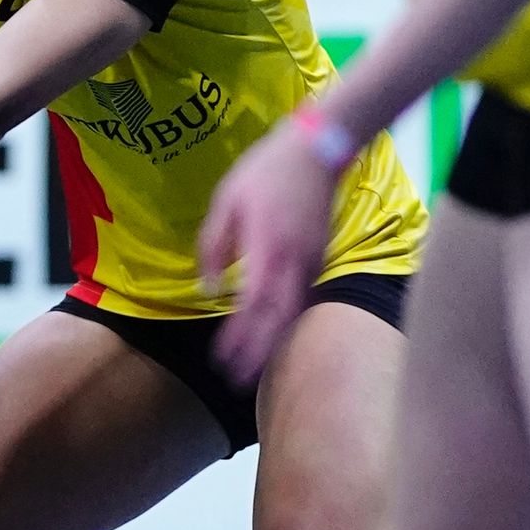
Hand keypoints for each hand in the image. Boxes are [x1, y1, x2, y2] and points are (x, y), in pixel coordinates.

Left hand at [199, 124, 338, 386]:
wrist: (317, 149)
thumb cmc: (264, 172)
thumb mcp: (226, 202)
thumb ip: (214, 247)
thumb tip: (209, 290)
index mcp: (268, 247)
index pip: (253, 304)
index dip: (239, 337)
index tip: (222, 359)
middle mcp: (295, 261)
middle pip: (278, 319)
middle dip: (258, 353)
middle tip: (237, 380)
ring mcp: (313, 261)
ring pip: (293, 312)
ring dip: (272, 341)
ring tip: (251, 367)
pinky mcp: (320, 258)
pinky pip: (302, 299)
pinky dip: (286, 321)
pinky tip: (271, 334)